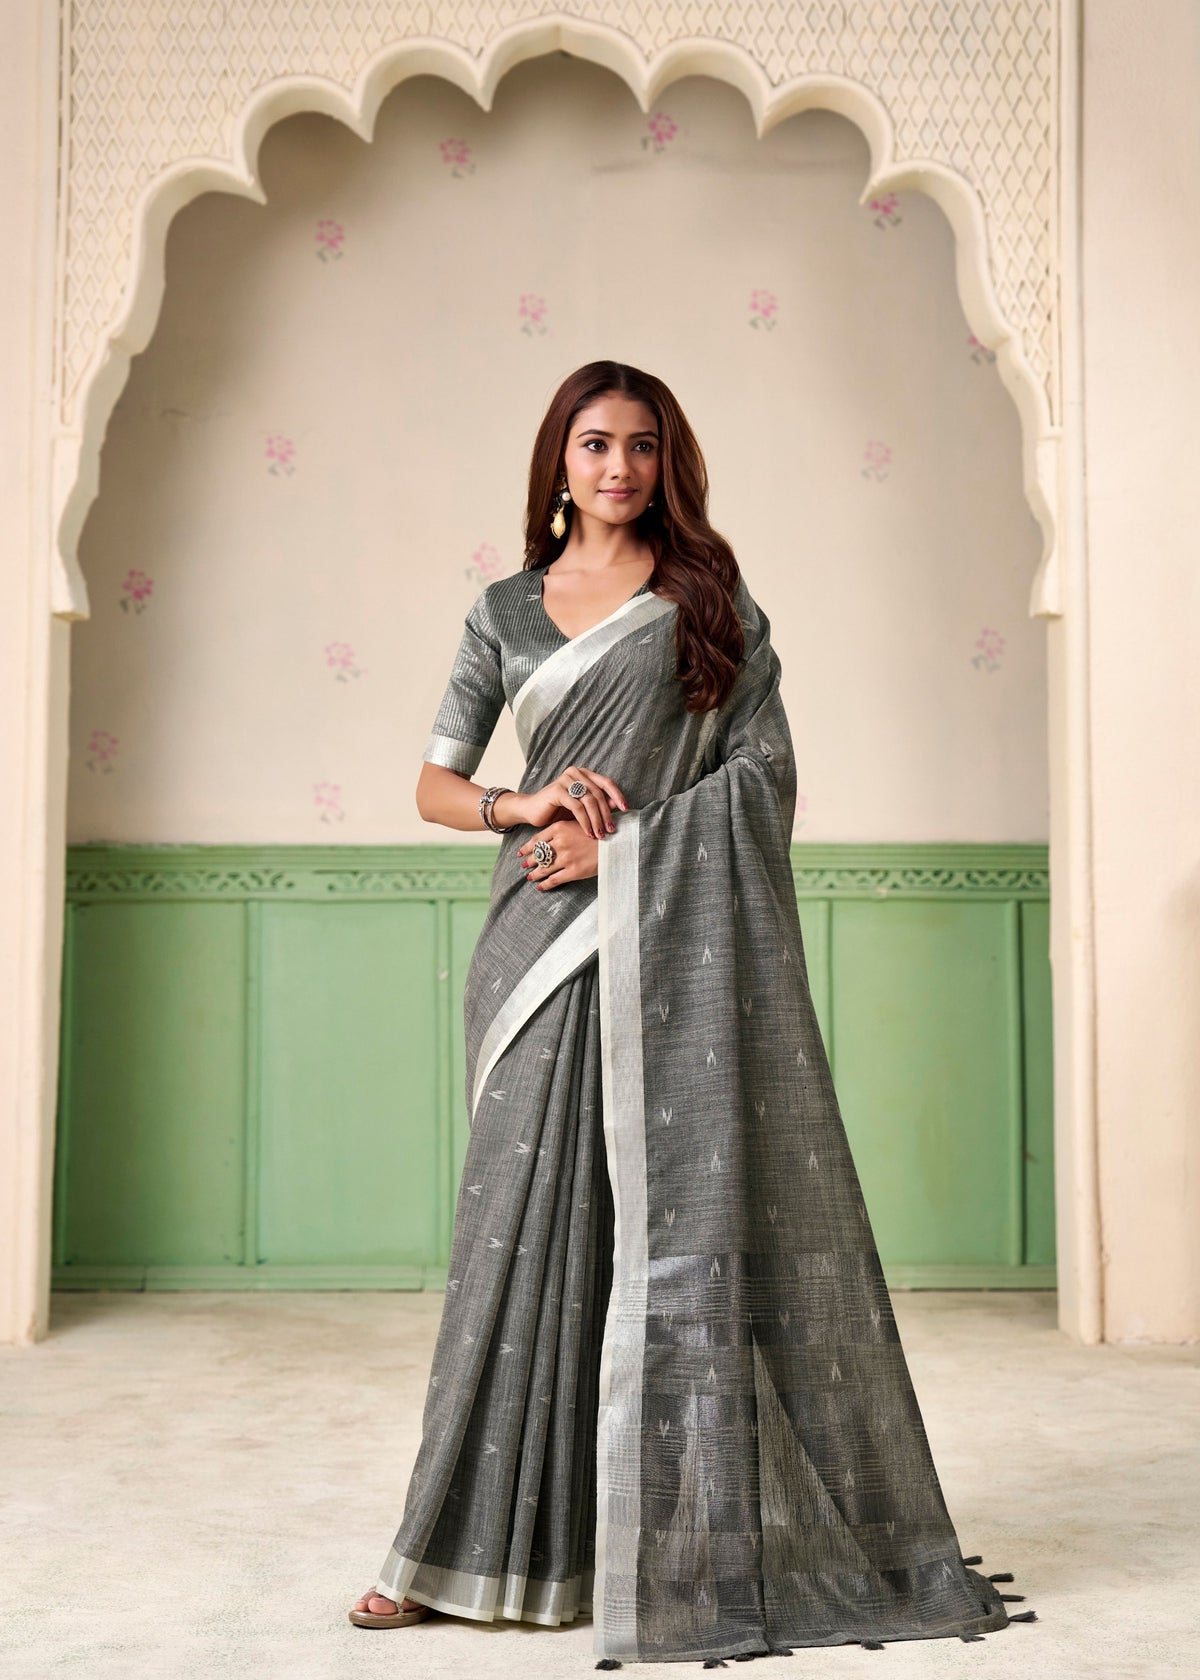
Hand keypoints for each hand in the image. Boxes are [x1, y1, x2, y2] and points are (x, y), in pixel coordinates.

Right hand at [501, 765, 626, 839]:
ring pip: (589, 800)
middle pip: (599, 793)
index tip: (626, 809)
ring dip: (597, 820)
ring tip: (600, 834)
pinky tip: (588, 832)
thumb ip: (599, 804)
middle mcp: (576, 773)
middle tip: (611, 830)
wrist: (532, 812)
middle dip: (607, 813)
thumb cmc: (558, 810)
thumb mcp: (582, 809)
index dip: (618, 795)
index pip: (607, 782)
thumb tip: (619, 806)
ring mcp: (566, 779)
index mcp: (584, 774)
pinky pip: (577, 807)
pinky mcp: (557, 790)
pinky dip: (585, 821)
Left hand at [517, 819, 599, 888]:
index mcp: (560, 828)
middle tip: (524, 865)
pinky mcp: (573, 872)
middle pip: (539, 855)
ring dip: (535, 874)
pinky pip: (554, 880)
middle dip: (529, 861)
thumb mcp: (580, 822)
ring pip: (544, 869)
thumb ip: (565, 828)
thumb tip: (553, 835)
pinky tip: (541, 887)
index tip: (521, 852)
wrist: (617, 842)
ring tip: (530, 877)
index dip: (527, 848)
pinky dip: (545, 884)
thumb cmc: (600, 831)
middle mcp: (560, 843)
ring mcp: (566, 858)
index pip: (537, 840)